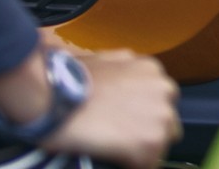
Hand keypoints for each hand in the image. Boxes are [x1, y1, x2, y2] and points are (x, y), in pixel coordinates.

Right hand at [0, 37, 179, 168]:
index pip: (160, 102)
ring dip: (141, 150)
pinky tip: (112, 158)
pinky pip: (148, 165)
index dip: (141, 117)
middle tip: (119, 138)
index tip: (126, 124)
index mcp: (152, 70)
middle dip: (146, 132)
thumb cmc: (67, 80)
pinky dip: (131, 165)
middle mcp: (164, 89)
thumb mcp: (105, 60)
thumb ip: (124, 72)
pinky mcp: (150, 143)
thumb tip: (122, 86)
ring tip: (113, 149)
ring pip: (160, 146)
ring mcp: (161, 117)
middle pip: (166, 123)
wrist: (52, 97)